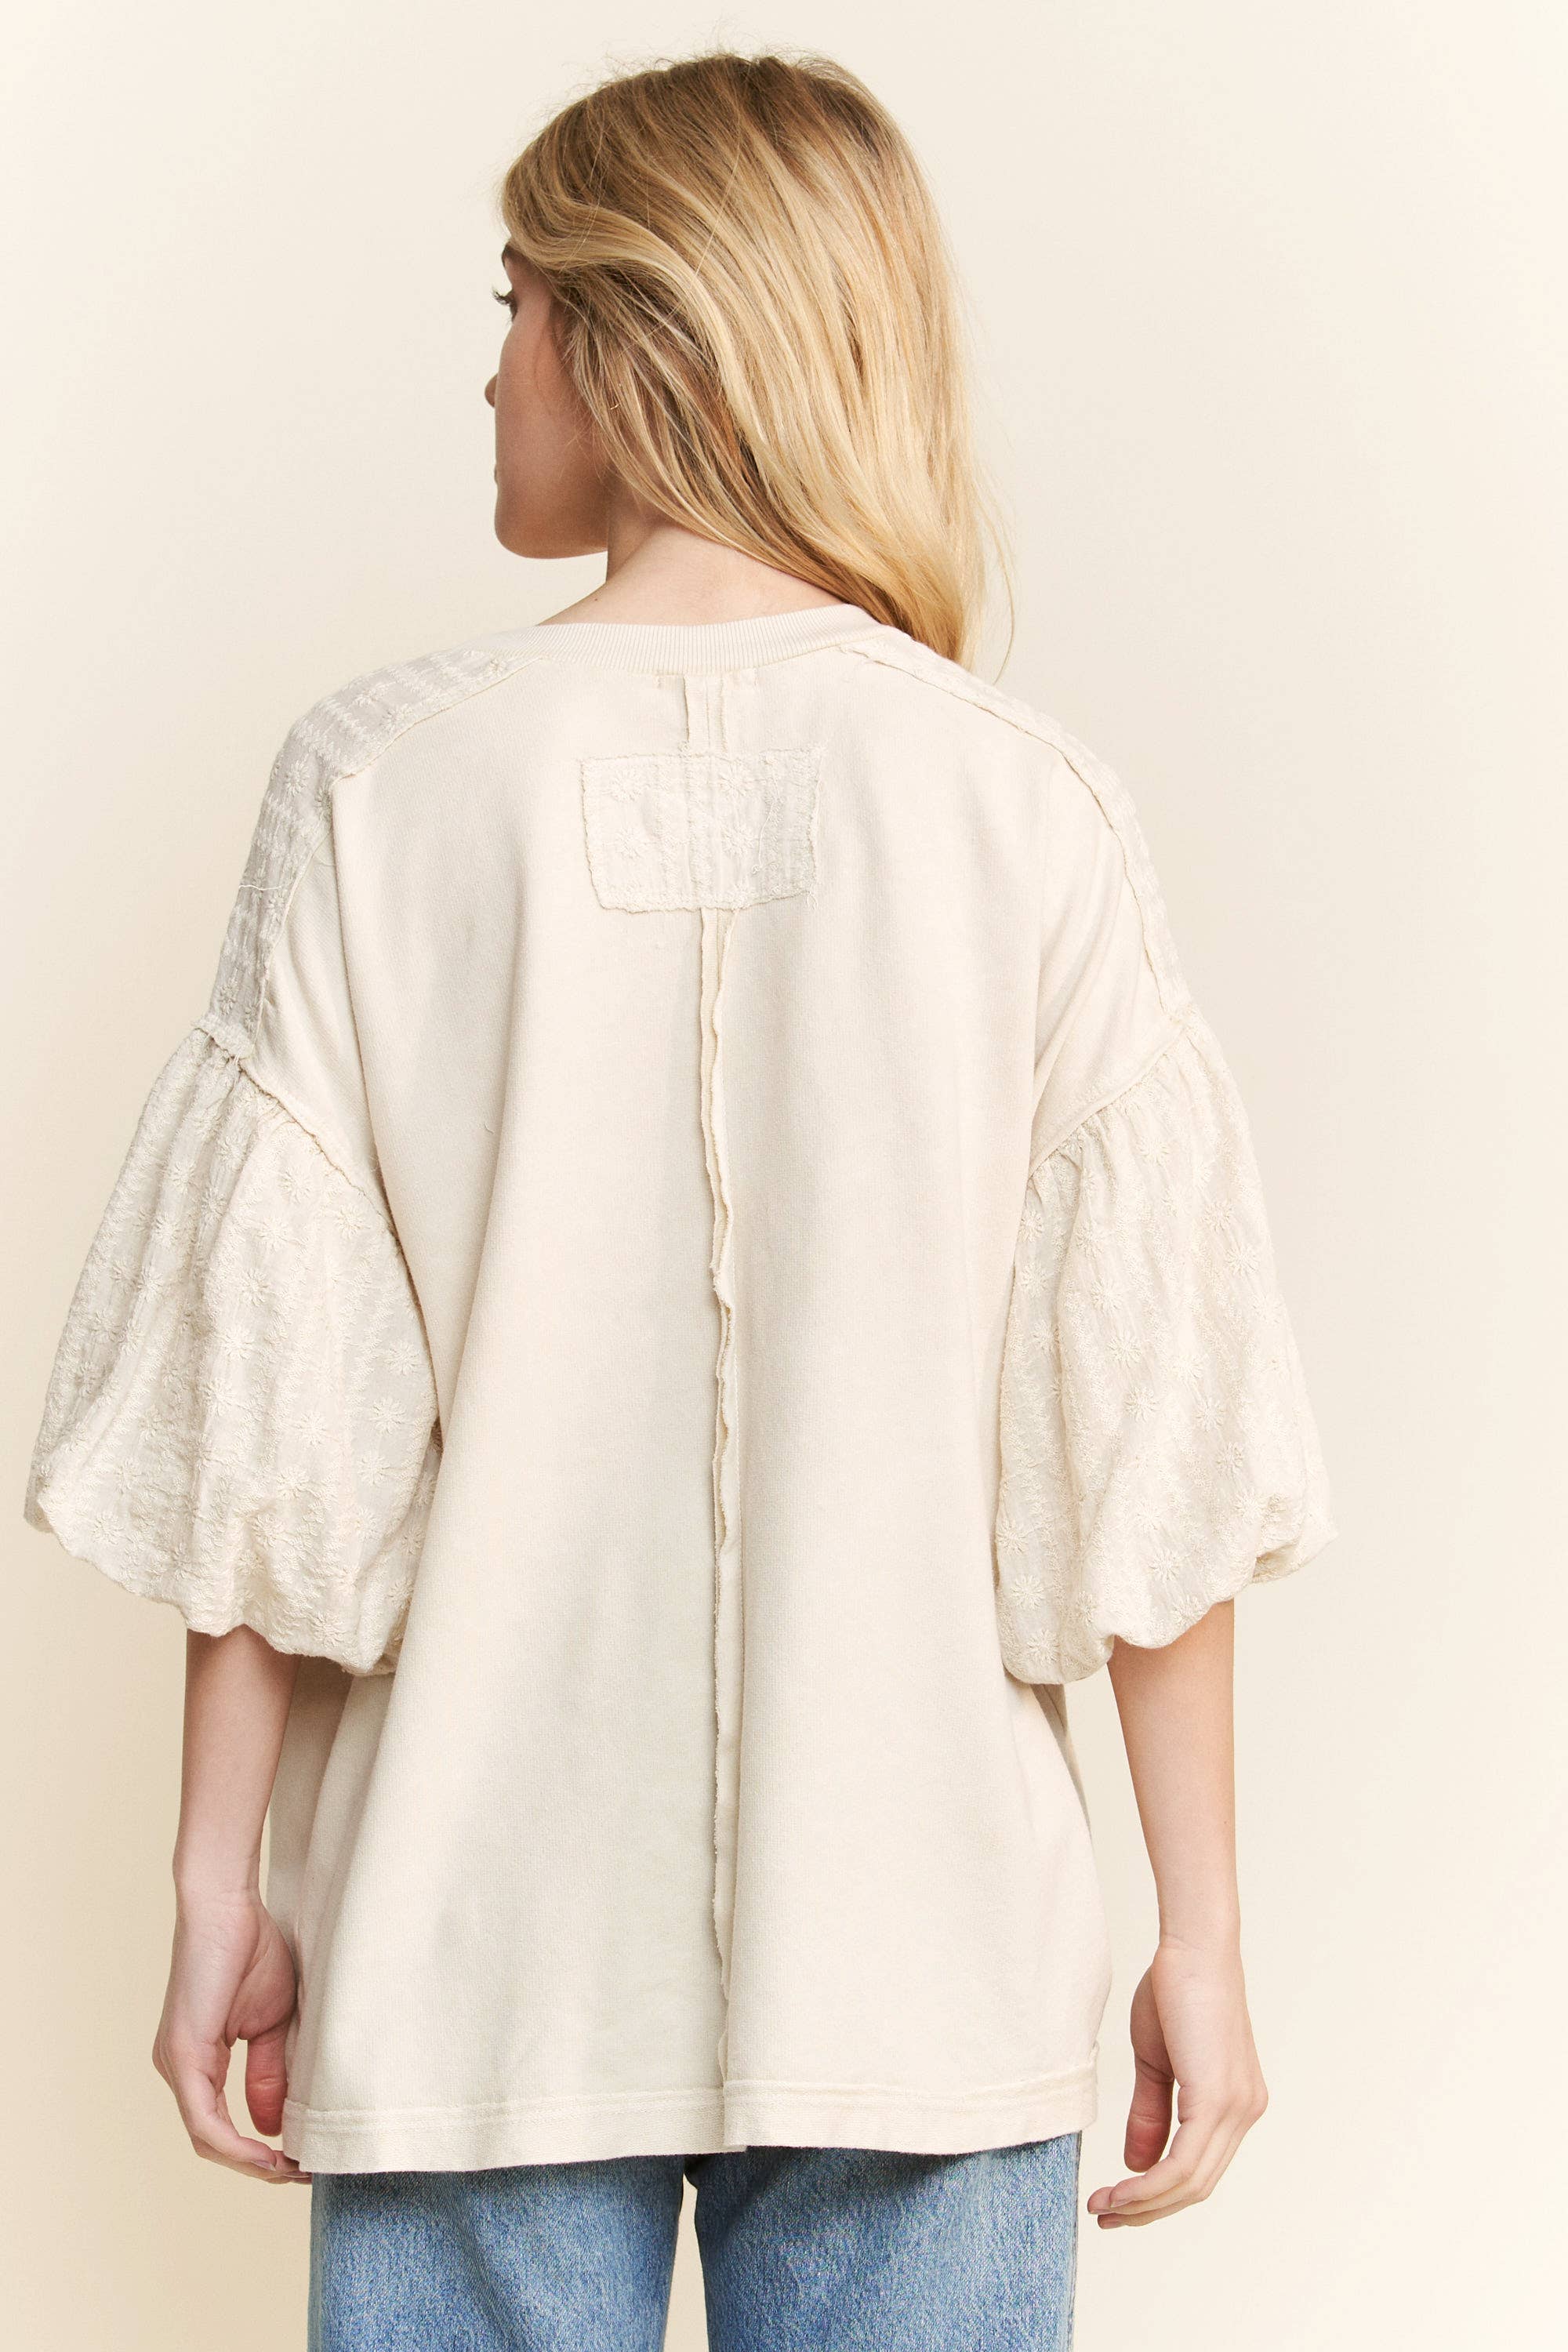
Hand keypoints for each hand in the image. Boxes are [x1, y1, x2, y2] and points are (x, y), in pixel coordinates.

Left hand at [152, 1887, 308, 2183]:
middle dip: (259, 2165)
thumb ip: (270, 2072)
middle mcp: (178, 2070)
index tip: (303, 2157)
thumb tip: (273, 2126)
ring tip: (293, 2168)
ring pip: (206, 2138)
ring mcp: (174, 2065)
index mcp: (197, 2062)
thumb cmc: (251, 1949)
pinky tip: (268, 2153)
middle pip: (212, 2141)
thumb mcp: (272, 2022)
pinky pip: (204, 2120)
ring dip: (250, 2162)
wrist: (228, 1905)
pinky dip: (236, 2144)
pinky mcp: (180, 2056)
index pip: (222, 2125)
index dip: (259, 2151)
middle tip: (303, 2172)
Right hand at [1087, 1937, 1267, 2225]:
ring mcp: (1237, 2109)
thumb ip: (1153, 2114)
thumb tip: (1140, 2166)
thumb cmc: (1174, 1991)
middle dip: (1149, 2209)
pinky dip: (1151, 2185)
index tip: (1117, 2203)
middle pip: (1198, 2186)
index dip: (1159, 2195)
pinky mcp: (1219, 2101)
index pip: (1200, 2170)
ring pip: (1192, 2183)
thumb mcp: (1157, 2063)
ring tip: (1105, 2206)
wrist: (1191, 1948)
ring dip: (1144, 2203)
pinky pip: (1185, 2163)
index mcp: (1235, 2105)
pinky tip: (1123, 2189)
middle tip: (1106, 2215)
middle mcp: (1245, 2113)